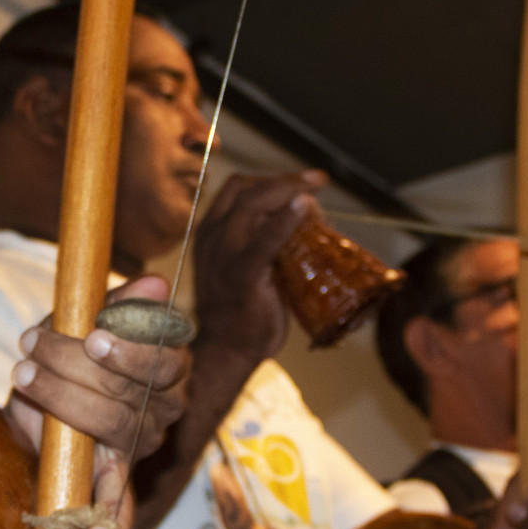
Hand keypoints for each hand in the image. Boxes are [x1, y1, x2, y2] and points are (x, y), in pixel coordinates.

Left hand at [4, 276, 191, 528]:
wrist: (37, 389)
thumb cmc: (70, 349)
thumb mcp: (86, 317)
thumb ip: (120, 303)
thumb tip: (158, 283)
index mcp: (167, 368)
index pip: (164, 364)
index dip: (131, 354)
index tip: (91, 339)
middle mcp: (161, 411)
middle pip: (130, 398)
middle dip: (74, 370)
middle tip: (30, 346)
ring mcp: (137, 448)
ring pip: (113, 430)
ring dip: (64, 403)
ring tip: (24, 375)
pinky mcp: (112, 480)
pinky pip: (120, 508)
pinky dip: (113, 525)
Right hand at [189, 171, 327, 363]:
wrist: (228, 350)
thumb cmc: (244, 311)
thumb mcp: (249, 265)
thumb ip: (267, 241)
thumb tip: (306, 221)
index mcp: (211, 232)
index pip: (237, 189)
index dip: (271, 178)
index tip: (302, 181)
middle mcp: (213, 237)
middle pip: (246, 188)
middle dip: (285, 179)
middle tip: (316, 181)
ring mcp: (224, 254)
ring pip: (253, 203)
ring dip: (289, 191)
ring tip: (314, 194)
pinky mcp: (242, 274)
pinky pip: (265, 240)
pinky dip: (286, 220)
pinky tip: (305, 208)